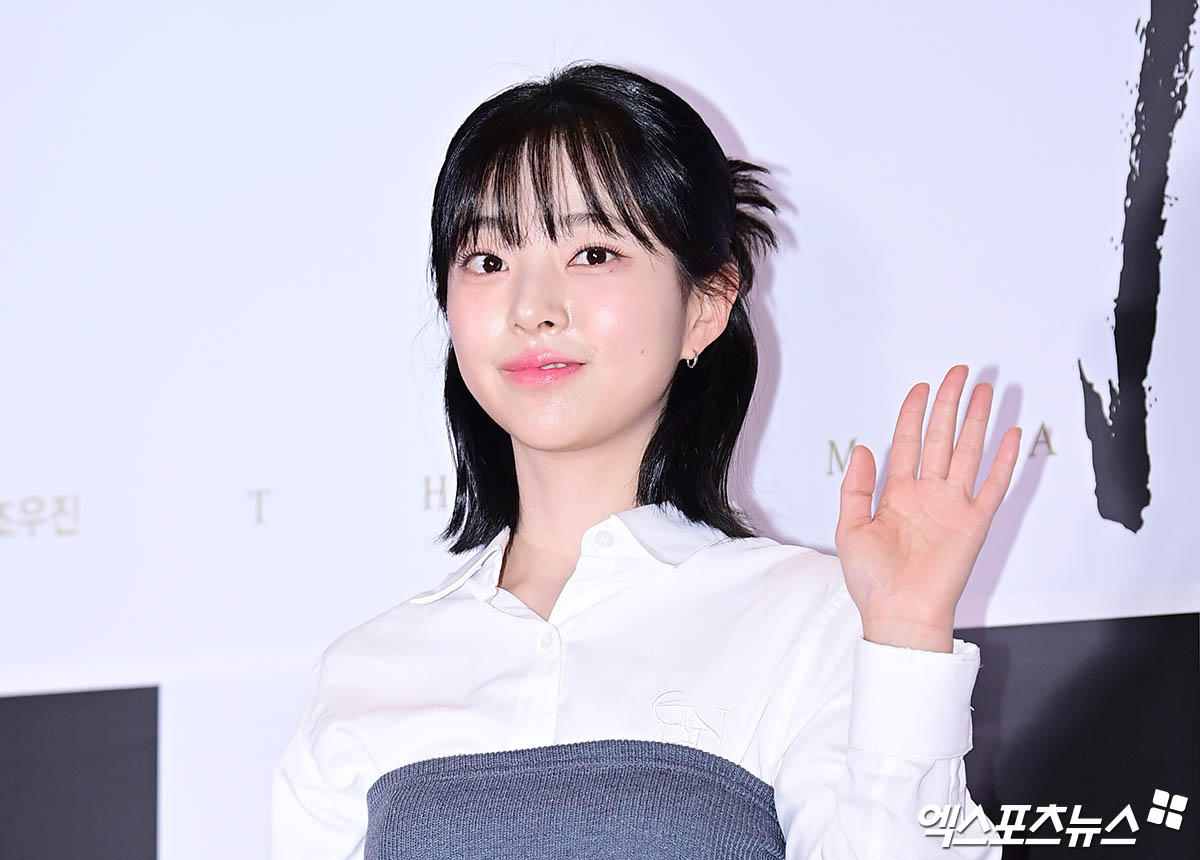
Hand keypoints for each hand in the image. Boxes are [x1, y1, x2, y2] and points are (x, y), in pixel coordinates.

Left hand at [834, 365, 1020, 652]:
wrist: (899, 614)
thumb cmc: (873, 581)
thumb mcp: (850, 529)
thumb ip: (856, 487)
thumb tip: (864, 448)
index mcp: (896, 495)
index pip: (906, 443)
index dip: (912, 414)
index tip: (920, 387)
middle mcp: (927, 495)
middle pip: (941, 438)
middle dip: (949, 404)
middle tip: (958, 373)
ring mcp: (953, 507)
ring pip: (968, 452)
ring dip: (977, 421)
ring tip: (985, 390)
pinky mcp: (974, 523)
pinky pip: (994, 485)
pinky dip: (1004, 460)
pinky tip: (1012, 433)